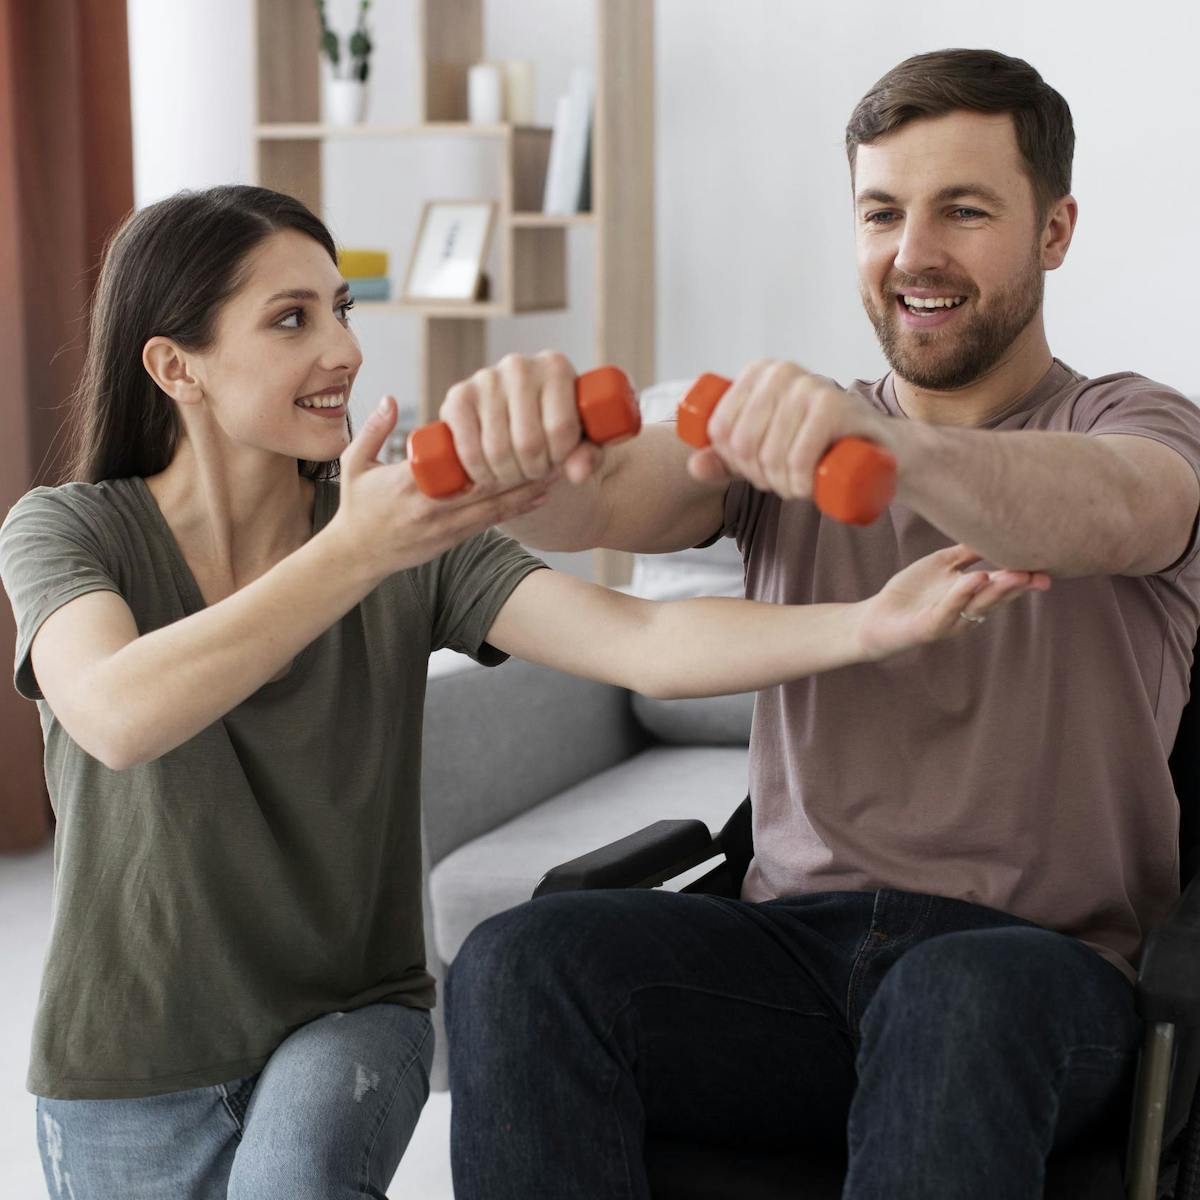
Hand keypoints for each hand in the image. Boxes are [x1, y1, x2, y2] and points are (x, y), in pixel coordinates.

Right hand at [328, 396, 552, 580]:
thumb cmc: (357, 506)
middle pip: (488, 485)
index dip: (491, 448)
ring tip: (560, 468)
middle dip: (523, 466)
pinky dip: (518, 507)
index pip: (458, 464)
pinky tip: (541, 495)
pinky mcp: (454, 540)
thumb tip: (389, 398)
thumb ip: (374, 430)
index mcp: (411, 484)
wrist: (356, 555)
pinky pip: (491, 521)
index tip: (516, 425)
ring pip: (496, 506)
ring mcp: (447, 527)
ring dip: (530, 488)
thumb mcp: (354, 464)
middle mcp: (434, 507)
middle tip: (553, 444)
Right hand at [439, 351, 603, 488]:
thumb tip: (578, 473)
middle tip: (534, 471)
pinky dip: (479, 472)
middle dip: (533, 469)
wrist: (516, 414)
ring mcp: (485, 379)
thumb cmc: (557, 426)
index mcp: (556, 367)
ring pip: (497, 451)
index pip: (561, 428)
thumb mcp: (583, 439)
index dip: (561, 457)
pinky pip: (468, 449)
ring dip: (507, 475)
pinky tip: (489, 472)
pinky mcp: (458, 397)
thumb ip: (589, 456)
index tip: (558, 460)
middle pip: (528, 443)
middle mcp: (519, 366)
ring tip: (515, 471)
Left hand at [687, 360, 896, 499]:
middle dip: (759, 476)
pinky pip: (799, 455)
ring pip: (771, 454)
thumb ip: (723, 459)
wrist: (879, 449)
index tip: (756, 470)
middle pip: (742, 444)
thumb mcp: (764, 451)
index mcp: (758, 372)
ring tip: (798, 487)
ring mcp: (810, 385)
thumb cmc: (816, 447)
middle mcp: (782, 371)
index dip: (731, 461)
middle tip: (781, 483)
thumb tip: (693, 466)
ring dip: (782, 485)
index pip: (719, 429)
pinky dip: (798, 482)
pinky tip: (806, 488)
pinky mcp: (836, 406)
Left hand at [856, 544, 1050, 660]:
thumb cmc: (912, 591)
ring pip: (978, 604)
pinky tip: (975, 578)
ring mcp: (950, 619)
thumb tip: (990, 529)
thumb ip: (966, 552)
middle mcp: (967, 610)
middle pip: (997, 596)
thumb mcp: (942, 565)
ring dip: (998, 589)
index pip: (1004, 586)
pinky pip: (948, 609)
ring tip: (1016, 574)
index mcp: (973, 596)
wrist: (877, 616)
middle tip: (1041, 574)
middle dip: (1019, 585)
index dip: (1025, 578)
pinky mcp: (930, 626)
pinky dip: (962, 594)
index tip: (1047, 567)